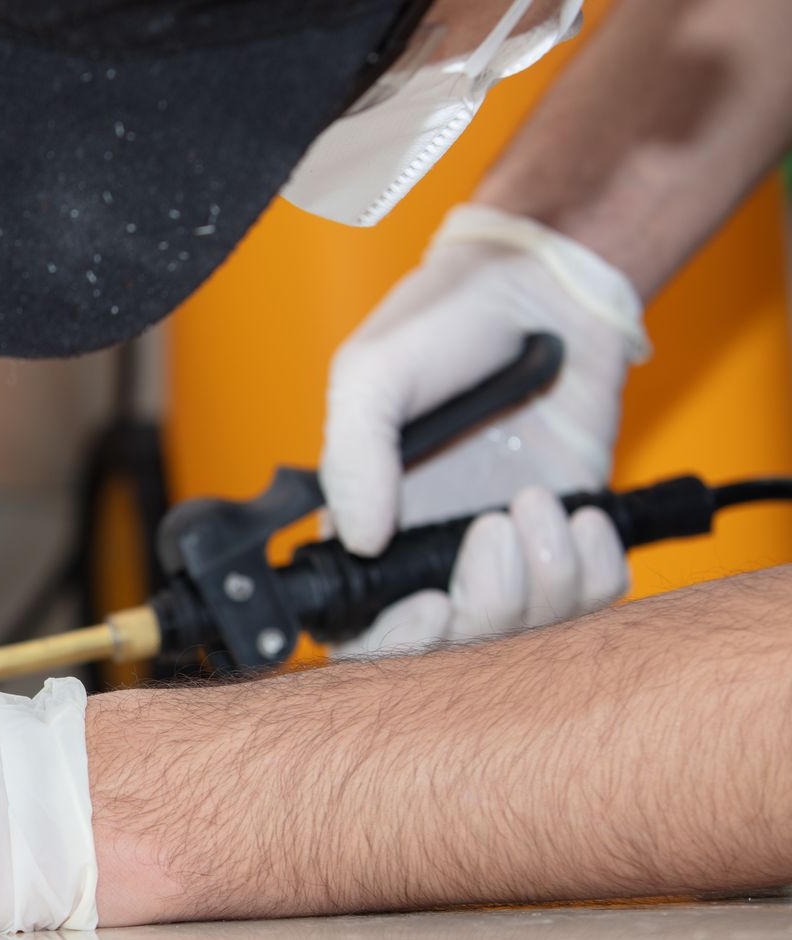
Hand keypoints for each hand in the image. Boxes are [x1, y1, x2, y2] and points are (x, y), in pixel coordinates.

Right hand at [319, 205, 649, 653]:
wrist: (548, 287)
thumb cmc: (446, 319)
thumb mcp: (369, 373)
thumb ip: (350, 458)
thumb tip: (360, 539)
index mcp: (370, 525)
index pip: (364, 630)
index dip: (395, 641)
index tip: (430, 608)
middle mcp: (435, 551)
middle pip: (453, 650)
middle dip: (483, 611)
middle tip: (492, 538)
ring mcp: (506, 551)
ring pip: (527, 632)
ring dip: (544, 576)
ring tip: (538, 501)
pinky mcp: (569, 539)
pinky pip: (590, 601)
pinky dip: (593, 567)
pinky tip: (578, 512)